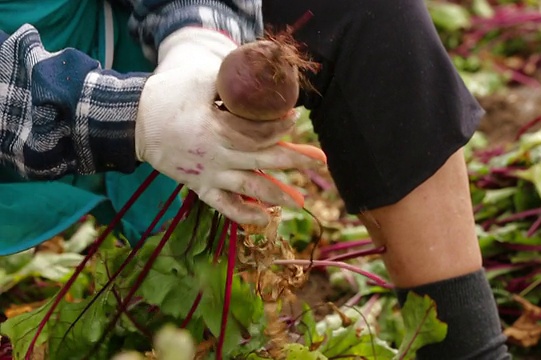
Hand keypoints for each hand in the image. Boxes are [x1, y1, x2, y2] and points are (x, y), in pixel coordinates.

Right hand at [135, 27, 325, 224]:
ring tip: (301, 202)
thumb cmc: (168, 95)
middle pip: (262, 159)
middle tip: (320, 161)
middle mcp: (216, 155)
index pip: (256, 130)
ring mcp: (208, 175)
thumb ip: (230, 82)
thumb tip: (262, 80)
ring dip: (277, 194)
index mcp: (215, 127)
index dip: (278, 126)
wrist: (134, 122)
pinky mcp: (200, 186)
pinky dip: (243, 215)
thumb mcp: (199, 80)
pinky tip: (264, 220)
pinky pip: (224, 206)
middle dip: (294, 159)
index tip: (296, 118)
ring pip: (248, 187)